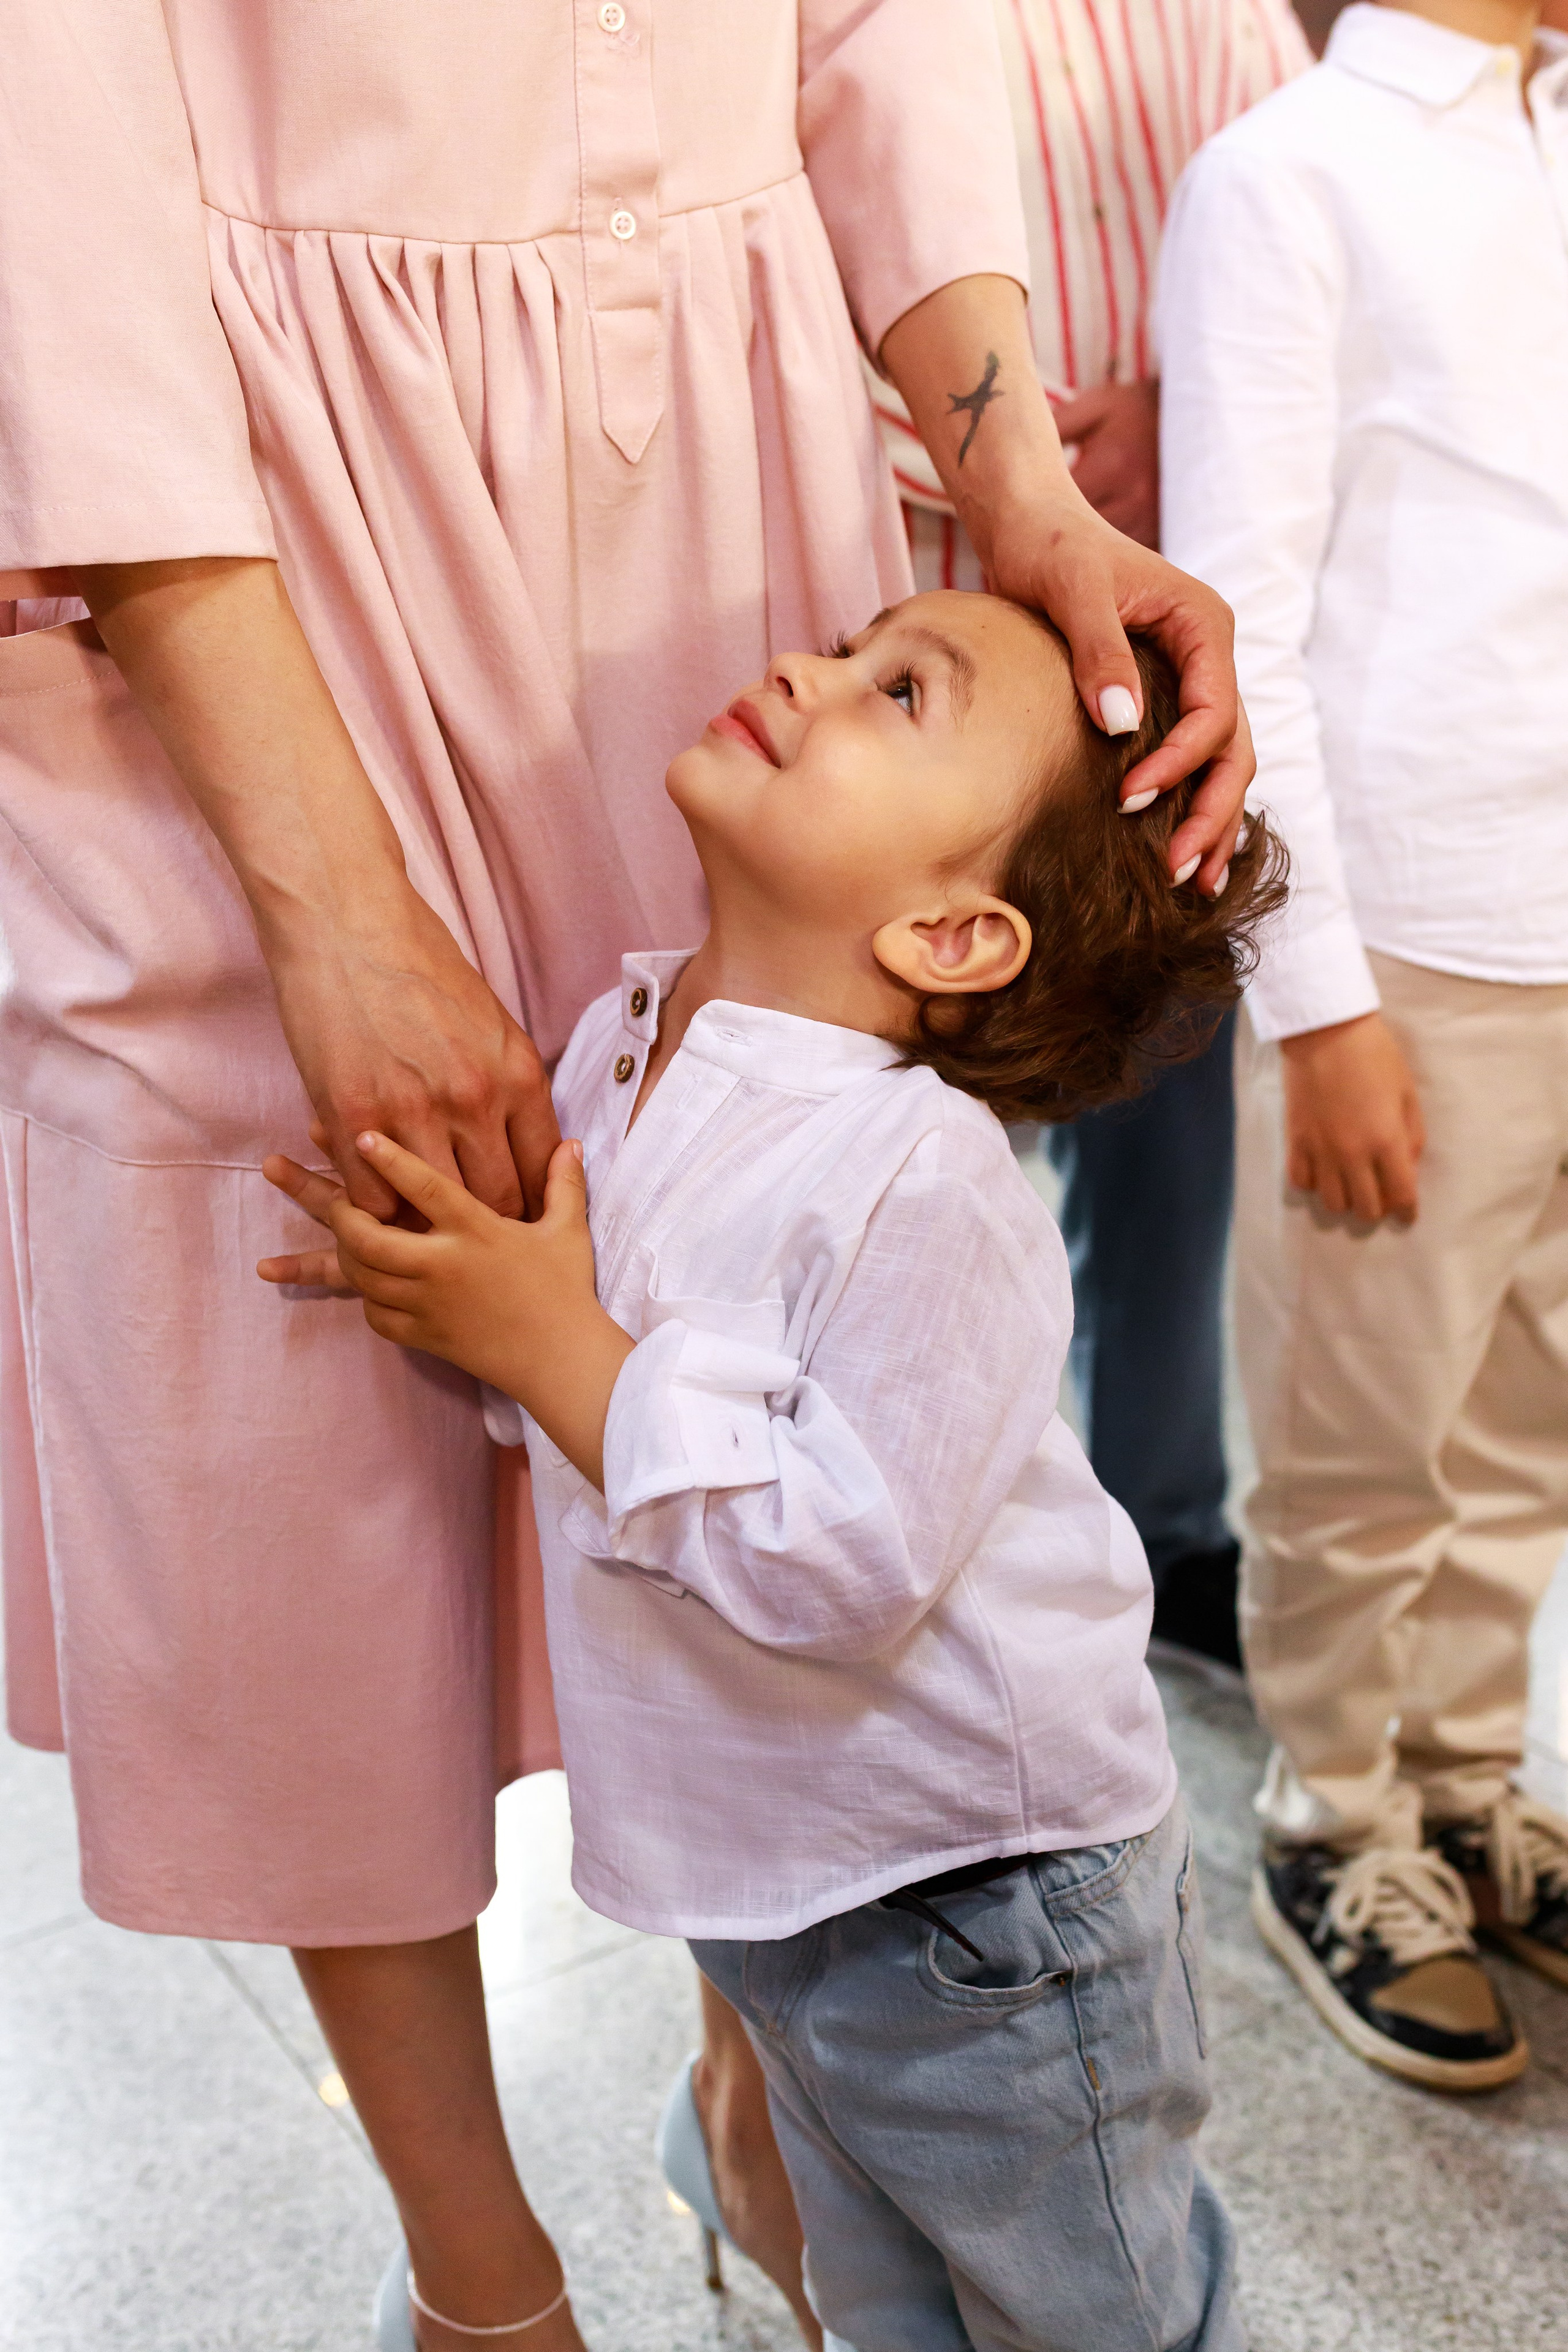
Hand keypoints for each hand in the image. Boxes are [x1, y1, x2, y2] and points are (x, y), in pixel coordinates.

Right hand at [74, 556, 559, 1223]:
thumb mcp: (487, 1021)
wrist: (345, 921)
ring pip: (432, 1209)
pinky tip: (373, 1210)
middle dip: (486, 1231)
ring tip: (424, 1244)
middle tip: (474, 1250)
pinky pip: (372, 1197)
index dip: (531, 1207)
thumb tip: (520, 1137)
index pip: (540, 1171)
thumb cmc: (417, 963)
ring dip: (426, 1228)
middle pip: (495, 1203)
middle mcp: (473, 1100)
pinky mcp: (351, 1118)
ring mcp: (411, 1114)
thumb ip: (505, 1083)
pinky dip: (375, 1209)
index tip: (520, 1226)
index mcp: (517, 1074)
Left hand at [264, 1131, 632, 1485]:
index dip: (389, 1160)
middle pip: (368, 1237)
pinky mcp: (424, 1335)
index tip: (362, 1137)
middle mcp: (443, 1265)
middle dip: (342, 1212)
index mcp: (476, 1231)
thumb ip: (563, 1183)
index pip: (424, 1187)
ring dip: (345, 1252)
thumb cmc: (567, 1292)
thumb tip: (572, 1143)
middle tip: (341, 1197)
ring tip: (346, 1233)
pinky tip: (371, 1283)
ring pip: (362, 1275)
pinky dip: (366, 1296)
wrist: (561, 1361)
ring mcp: (428, 1303)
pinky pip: (375, 1314)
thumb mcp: (568, 1231)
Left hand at [878, 278, 1250, 895]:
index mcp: (1204, 627)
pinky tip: (1181, 851)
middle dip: (1211, 814)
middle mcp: (1209, 656)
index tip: (1130, 799)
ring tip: (1193, 881)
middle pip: (1233, 749)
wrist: (1032, 527)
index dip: (1181, 764)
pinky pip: (1194, 758)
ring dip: (1211, 821)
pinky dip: (1192, 804)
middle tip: (1176, 872)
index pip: (1214, 713)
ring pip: (1223, 762)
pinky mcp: (1163, 697)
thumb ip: (1099, 652)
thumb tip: (1122, 726)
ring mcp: (1191, 679)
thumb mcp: (1072, 589)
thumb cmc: (1051, 548)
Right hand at [1280, 1012, 1424, 1221]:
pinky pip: (1301, 1182)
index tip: (1407, 1212)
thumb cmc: (1375, 1056)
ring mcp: (1320, 1150)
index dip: (1407, 1210)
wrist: (1325, 1032)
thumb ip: (1411, 1136)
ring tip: (1351, 1186)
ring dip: (1346, 1201)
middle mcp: (1352, 1154)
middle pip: (1366, 1208)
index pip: (1401, 1195)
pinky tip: (1323, 1172)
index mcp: (1386, 1140)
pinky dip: (1314, 1185)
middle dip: (1378, 1209)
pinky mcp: (1295, 1141)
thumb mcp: (1407, 1093)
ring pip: (1332, 1203)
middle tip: (1380, 1196)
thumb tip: (1407, 1168)